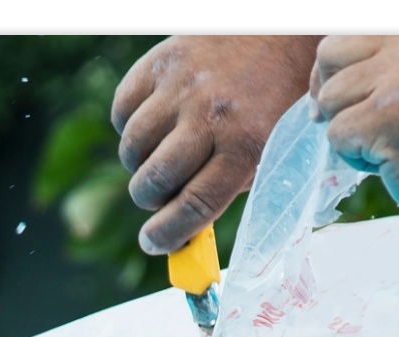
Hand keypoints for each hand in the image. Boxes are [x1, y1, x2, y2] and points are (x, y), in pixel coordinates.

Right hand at [113, 35, 322, 254]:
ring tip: (157, 157)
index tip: (152, 242)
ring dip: (137, 165)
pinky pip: (121, 112)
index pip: (194, 205)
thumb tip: (182, 230)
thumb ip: (228, 186)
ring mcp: (181, 87)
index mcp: (246, 145)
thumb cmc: (274, 101)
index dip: (166, 234)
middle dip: (149, 199)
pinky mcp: (159, 63)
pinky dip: (128, 127)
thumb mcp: (268, 149)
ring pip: (131, 149)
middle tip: (158, 195)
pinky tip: (152, 124)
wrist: (277, 33)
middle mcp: (210, 116)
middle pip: (154, 181)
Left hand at [310, 35, 398, 228]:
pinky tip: (392, 161)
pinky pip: (336, 135)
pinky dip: (355, 157)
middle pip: (329, 53)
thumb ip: (389, 59)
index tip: (338, 91)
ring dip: (349, 129)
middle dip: (331, 92)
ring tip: (390, 143)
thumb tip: (320, 72)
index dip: (333, 64)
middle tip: (353, 120)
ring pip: (328, 98)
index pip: (348, 27)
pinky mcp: (387, 115)